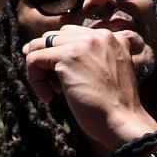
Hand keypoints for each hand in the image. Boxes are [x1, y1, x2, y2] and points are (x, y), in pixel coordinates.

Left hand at [21, 25, 156, 156]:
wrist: (123, 122)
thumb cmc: (112, 106)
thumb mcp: (107, 71)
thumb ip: (87, 55)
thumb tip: (40, 45)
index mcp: (111, 37)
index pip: (70, 34)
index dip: (60, 55)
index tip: (62, 78)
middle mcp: (98, 35)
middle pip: (53, 37)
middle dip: (48, 60)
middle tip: (56, 85)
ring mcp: (82, 44)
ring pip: (39, 45)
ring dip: (39, 69)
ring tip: (52, 91)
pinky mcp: (66, 57)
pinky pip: (33, 59)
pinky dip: (35, 80)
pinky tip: (49, 97)